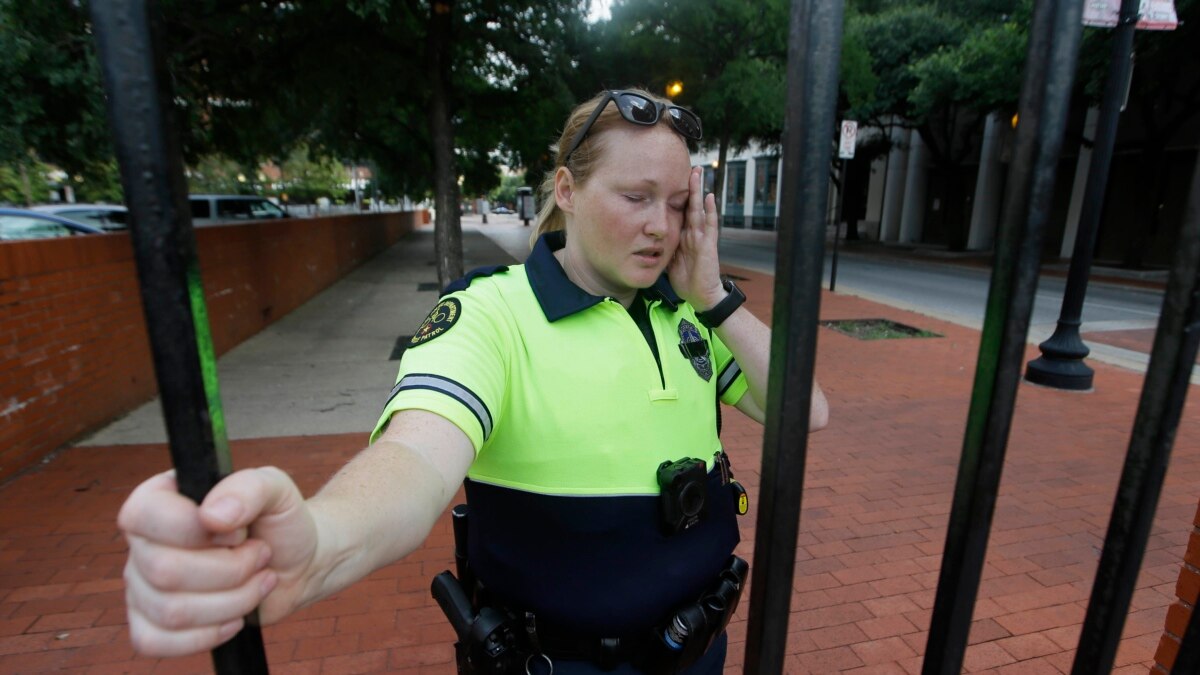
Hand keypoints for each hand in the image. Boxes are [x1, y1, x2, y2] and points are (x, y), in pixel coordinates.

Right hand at [118, 467, 317, 656]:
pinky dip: (210, 634)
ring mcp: (142, 586)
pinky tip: (236, 616)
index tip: (238, 531)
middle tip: (259, 554)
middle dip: (230, 570)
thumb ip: (248, 487)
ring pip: (171, 612)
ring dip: (233, 600)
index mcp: (159, 498)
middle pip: (165, 571)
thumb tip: (211, 516)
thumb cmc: (279, 521)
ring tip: (258, 580)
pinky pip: (157, 642)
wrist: (298, 564)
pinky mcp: (151, 624)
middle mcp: (143, 543)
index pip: (145, 515)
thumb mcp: (276, 489)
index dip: (197, 531)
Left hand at [668, 166, 725, 310]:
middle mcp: (692, 233)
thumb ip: (659, 247)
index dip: (676, 196)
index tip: (671, 180)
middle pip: (690, 205)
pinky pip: (710, 225)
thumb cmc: (685, 280)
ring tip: (698, 174)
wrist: (700, 296)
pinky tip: (710, 197)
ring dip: (699, 192)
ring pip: (699, 210)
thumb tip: (643, 240)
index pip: (678, 211)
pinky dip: (710, 211)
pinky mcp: (708, 245)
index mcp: (682, 236)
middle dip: (689, 187)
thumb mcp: (667, 260)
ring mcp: (701, 237)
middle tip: (690, 168)